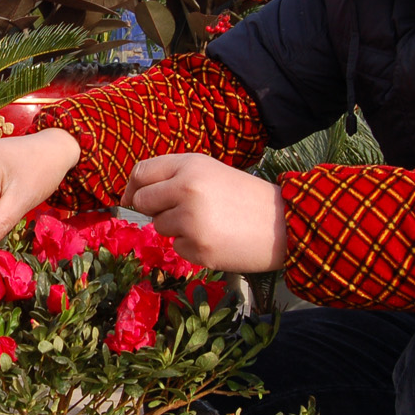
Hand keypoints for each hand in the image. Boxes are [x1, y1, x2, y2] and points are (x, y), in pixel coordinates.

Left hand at [122, 153, 286, 273]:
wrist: (285, 224)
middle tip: (182, 211)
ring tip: (209, 222)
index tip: (131, 198)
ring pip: (159, 226)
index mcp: (190, 165)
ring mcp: (191, 221)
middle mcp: (187, 190)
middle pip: (142, 201)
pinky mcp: (199, 249)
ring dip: (177, 228)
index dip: (132, 186)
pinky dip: (192, 246)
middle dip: (155, 209)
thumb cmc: (244, 196)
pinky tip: (217, 239)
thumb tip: (129, 198)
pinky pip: (177, 247)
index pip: (141, 172)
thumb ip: (172, 177)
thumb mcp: (210, 172)